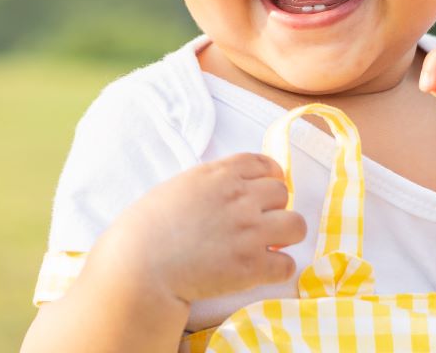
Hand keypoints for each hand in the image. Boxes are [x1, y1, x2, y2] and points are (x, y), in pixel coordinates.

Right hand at [95, 152, 306, 305]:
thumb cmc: (147, 226)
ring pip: (296, 226)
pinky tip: (261, 271)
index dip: (270, 179)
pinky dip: (278, 269)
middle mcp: (241, 198)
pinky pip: (288, 265)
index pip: (266, 164)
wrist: (140, 265)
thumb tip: (232, 188)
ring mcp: (249, 232)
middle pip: (283, 194)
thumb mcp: (179, 186)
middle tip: (259, 224)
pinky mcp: (252, 267)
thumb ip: (210, 182)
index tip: (264, 193)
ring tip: (268, 246)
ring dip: (284, 236)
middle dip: (274, 209)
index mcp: (221, 175)